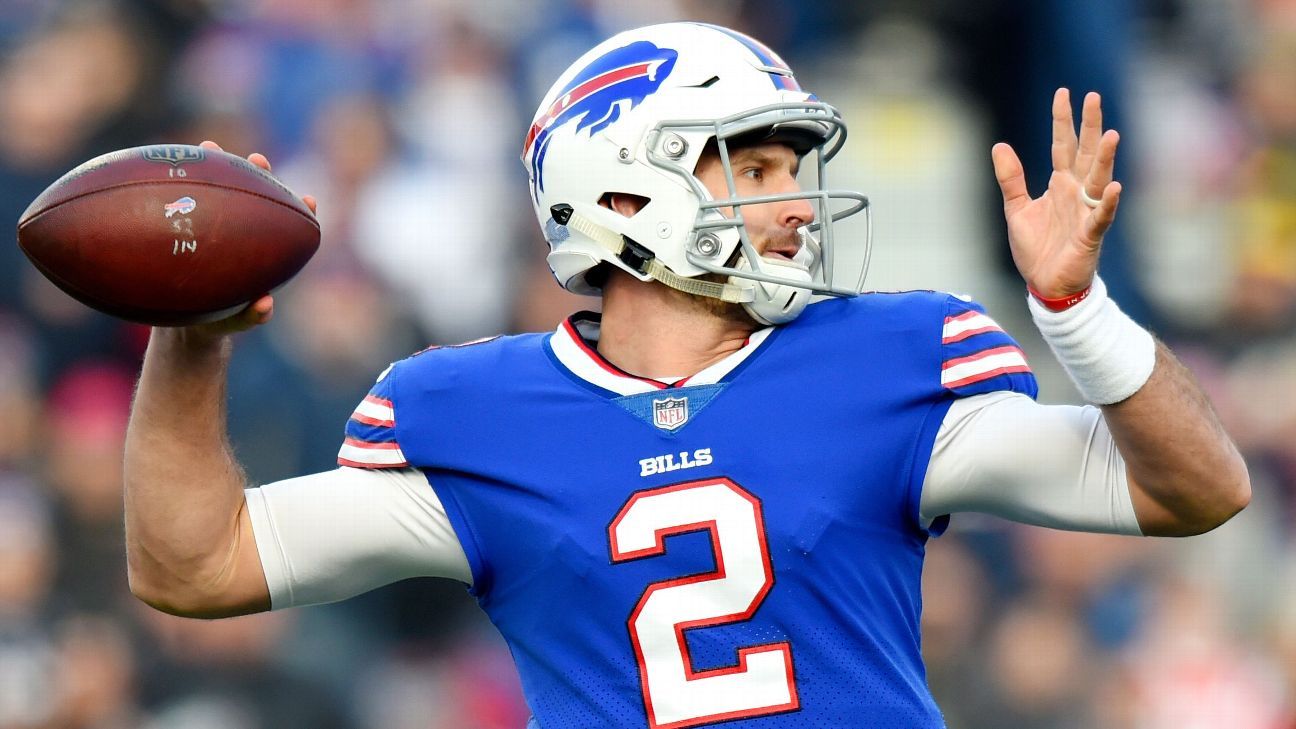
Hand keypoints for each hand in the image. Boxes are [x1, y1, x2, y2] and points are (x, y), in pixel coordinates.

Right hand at [177, 140, 318, 339]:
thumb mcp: (234, 322)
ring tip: (210, 147)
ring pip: (220, 191)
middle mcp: (241, 234)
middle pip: (257, 198)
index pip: (287, 227)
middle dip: (260, 176)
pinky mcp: (187, 224)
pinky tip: (167, 167)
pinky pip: (185, 201)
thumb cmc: (219, 320)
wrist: (186, 321)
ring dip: (218, 168)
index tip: (310, 200)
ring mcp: (214, 226)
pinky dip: (179, 185)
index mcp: (262, 252)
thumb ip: (251, 317)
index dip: (301, 211)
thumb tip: (266, 306)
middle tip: (258, 160)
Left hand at [991, 89, 1120, 298]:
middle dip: (1090, 126)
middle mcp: (1076, 193)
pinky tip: (1115, 187)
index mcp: (1059, 185)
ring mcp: (1086, 212)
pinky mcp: (1090, 236)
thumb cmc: (1037, 248)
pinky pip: (1101, 217)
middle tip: (1094, 97)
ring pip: (1098, 180)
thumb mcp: (1016, 209)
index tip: (1064, 92)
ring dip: (1104, 159)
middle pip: (1085, 154)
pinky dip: (1108, 203)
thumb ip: (1011, 178)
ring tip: (1111, 135)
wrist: (1046, 285)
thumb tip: (999, 145)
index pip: (1062, 145)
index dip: (1062, 120)